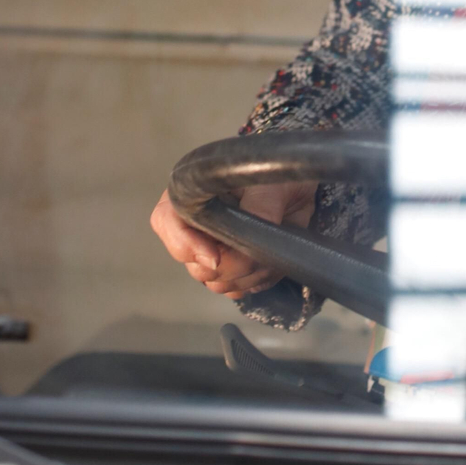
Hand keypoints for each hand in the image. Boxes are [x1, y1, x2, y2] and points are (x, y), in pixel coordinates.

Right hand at [149, 182, 317, 299]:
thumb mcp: (270, 183)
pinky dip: (255, 281)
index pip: (166, 221)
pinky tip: (270, 262)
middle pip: (194, 263)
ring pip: (215, 281)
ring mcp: (210, 247)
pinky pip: (234, 289)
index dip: (186, 244)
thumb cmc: (279, 175)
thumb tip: (247, 247)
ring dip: (247, 275)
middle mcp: (194, 222)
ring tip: (270, 250)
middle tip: (259, 250)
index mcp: (193, 192)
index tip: (216, 257)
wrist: (299, 187)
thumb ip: (258, 210)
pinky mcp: (230, 266)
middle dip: (231, 264)